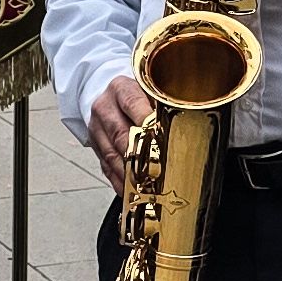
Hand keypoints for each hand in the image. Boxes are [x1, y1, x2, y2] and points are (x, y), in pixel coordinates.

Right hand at [88, 71, 151, 190]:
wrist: (108, 96)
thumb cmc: (137, 95)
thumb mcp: (150, 90)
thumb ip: (163, 105)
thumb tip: (185, 125)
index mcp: (120, 89)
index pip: (132, 103)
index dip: (145, 119)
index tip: (159, 134)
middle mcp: (105, 108)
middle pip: (121, 134)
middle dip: (139, 153)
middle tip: (157, 166)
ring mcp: (97, 129)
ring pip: (112, 154)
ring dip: (130, 171)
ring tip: (146, 185)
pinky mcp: (96, 147)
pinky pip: (106, 167)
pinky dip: (120, 181)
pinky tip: (132, 191)